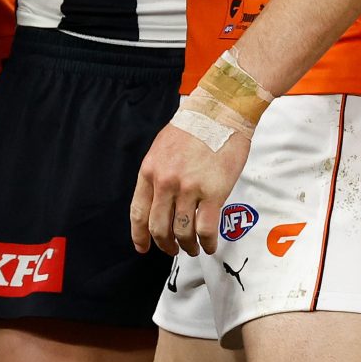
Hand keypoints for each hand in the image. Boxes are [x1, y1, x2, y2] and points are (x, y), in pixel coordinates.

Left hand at [129, 113, 251, 255]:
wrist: (221, 111)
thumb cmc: (195, 126)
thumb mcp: (162, 147)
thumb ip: (157, 173)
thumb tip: (158, 199)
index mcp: (150, 171)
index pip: (139, 212)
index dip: (140, 235)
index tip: (143, 247)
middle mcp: (165, 182)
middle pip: (159, 228)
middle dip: (165, 245)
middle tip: (172, 250)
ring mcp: (189, 189)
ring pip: (182, 232)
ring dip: (187, 247)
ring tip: (193, 249)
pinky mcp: (213, 193)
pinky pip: (205, 229)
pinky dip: (207, 243)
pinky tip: (210, 245)